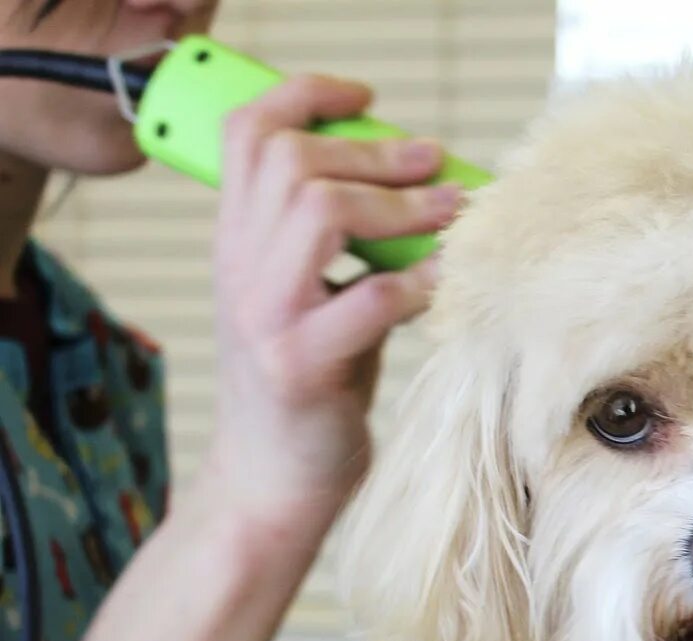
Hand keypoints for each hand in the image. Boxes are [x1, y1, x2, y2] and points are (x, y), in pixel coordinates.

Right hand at [202, 74, 460, 535]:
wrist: (269, 485)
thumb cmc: (307, 393)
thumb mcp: (308, 304)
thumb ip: (339, 251)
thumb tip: (418, 194)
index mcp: (235, 246)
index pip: (248, 137)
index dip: (305, 98)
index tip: (365, 99)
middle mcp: (239, 271)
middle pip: (292, 162)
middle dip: (374, 152)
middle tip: (435, 162)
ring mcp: (266, 317)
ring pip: (321, 211)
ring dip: (400, 205)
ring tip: (451, 212)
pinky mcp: (302, 367)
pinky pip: (370, 300)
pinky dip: (421, 283)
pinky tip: (452, 283)